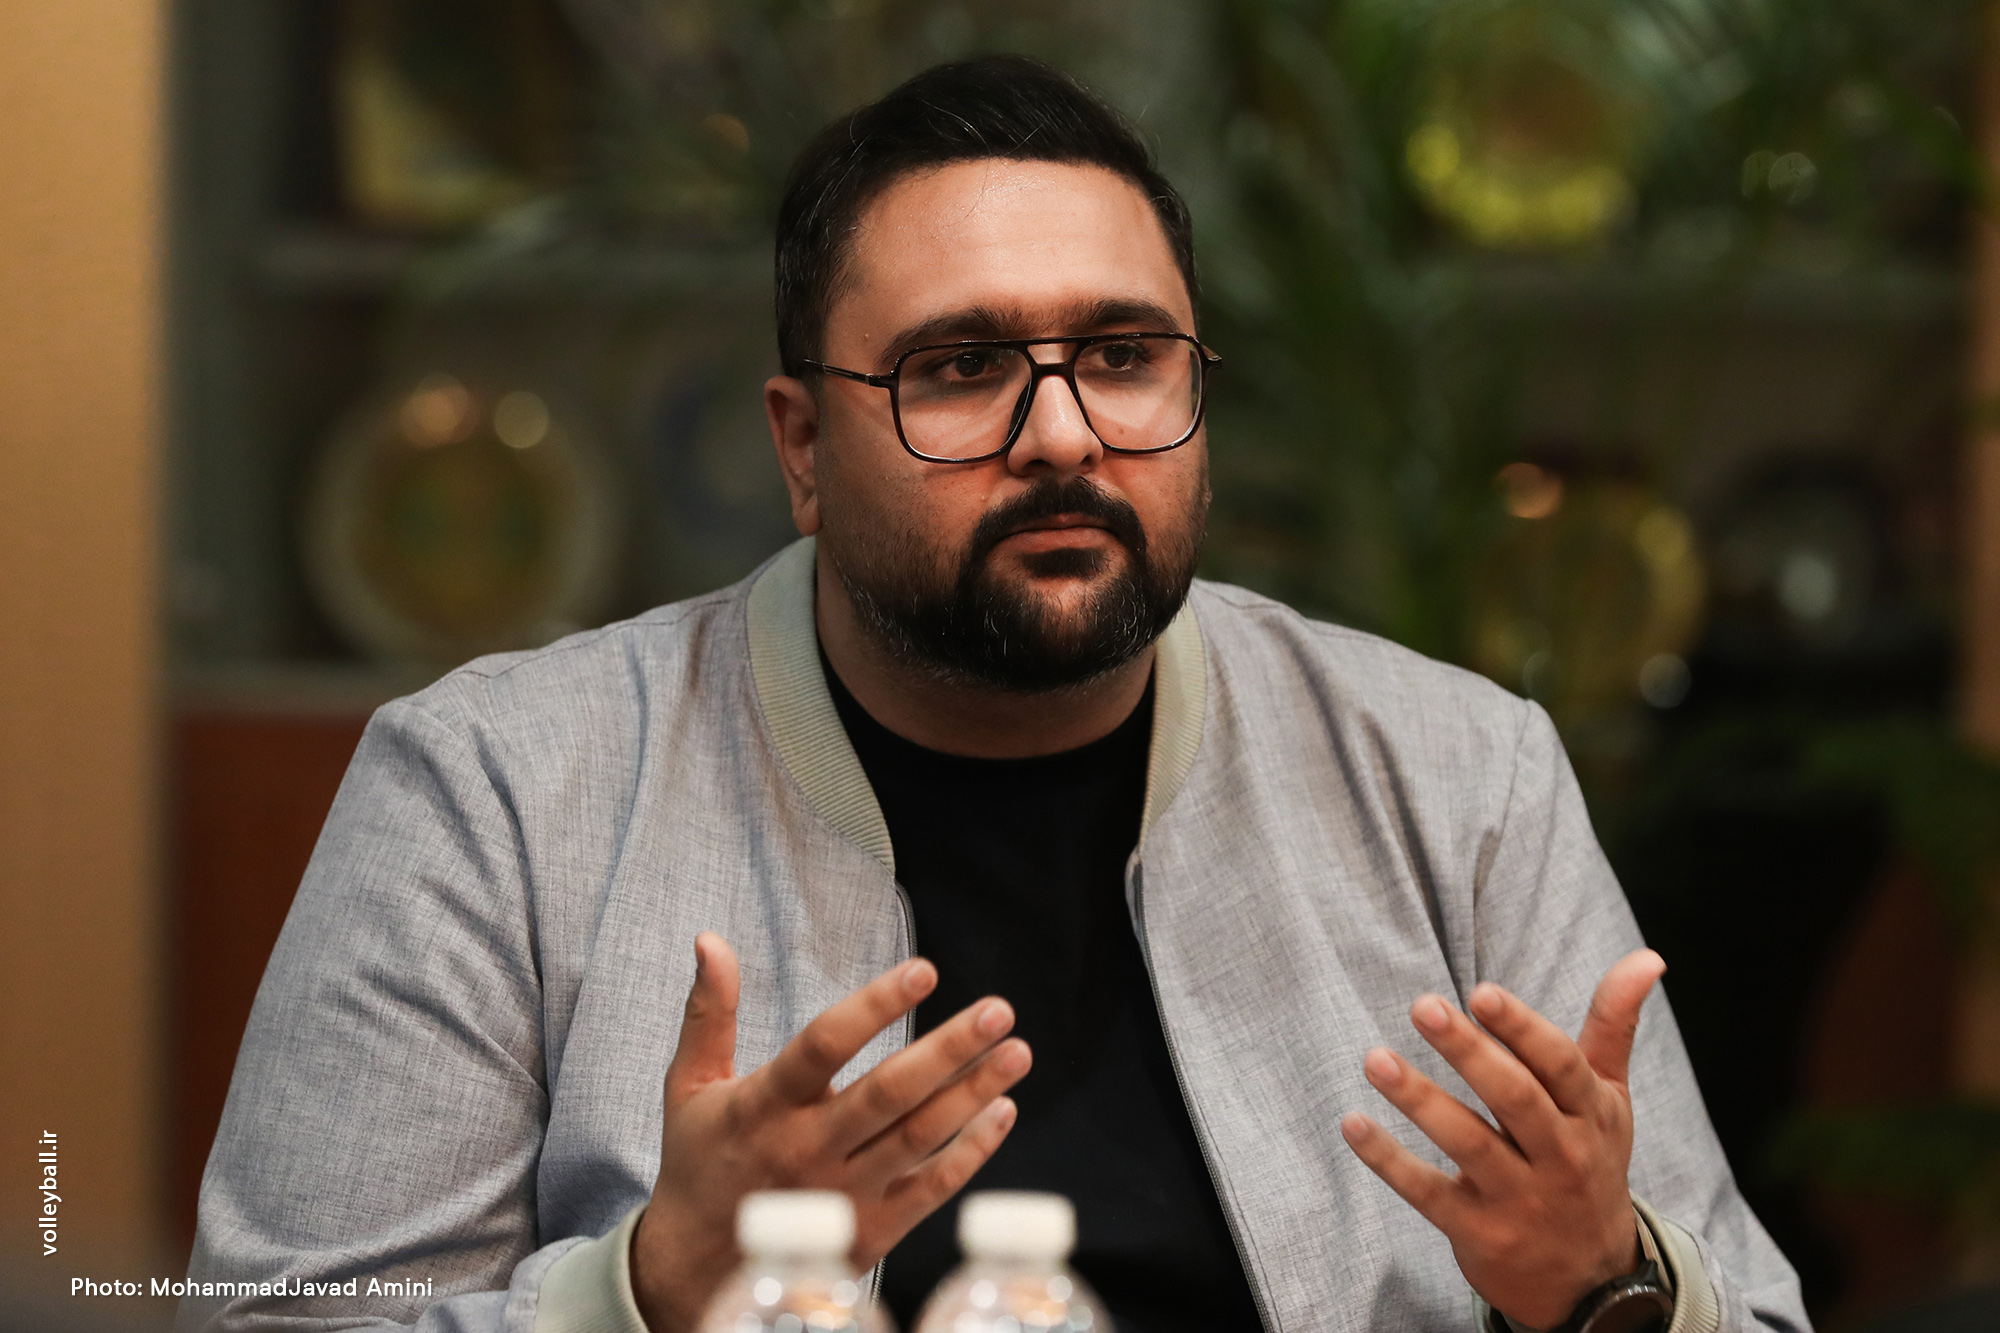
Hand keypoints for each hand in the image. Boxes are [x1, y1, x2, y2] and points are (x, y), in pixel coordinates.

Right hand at [631, 933, 1029, 1332]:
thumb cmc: (699, 1162)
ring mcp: (842, 1196)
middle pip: (888, 1093)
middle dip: (950, 1049)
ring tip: (1016, 1052)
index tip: (924, 970)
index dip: (875, 1005)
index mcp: (764, 1106)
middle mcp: (806, 1149)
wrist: (696, 1268)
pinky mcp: (869, 1233)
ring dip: (974, 1094)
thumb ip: (709, 1013)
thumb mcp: (689, 1085)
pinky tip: (1002, 1111)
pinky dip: (972, 1152)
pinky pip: (931, 1189)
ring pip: (919, 1138)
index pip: (824, 1045)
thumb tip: (711, 939)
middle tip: (999, 1009)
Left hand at [1339, 949, 1666, 1329]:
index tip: (1481, 992)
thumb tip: (1647, 956)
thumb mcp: (1610, 1098)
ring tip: (1375, 1059)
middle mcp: (1561, 1156)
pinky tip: (1354, 1125)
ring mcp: (1521, 1198)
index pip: (1560, 1065)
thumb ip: (1614, 1025)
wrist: (1592, 1280)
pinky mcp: (1481, 1233)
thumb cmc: (1590, 1161)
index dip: (1522, 1029)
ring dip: (1420, 1100)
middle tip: (1422, 1006)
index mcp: (1591, 1115)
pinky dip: (1390, 1161)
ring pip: (1469, 1143)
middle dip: (1468, 1052)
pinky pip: (1429, 1194)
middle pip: (1515, 1098)